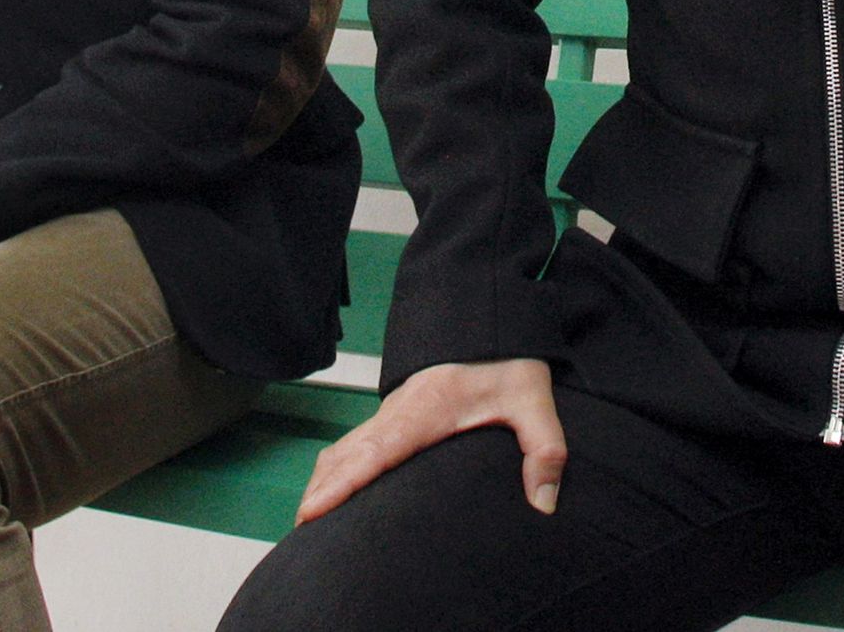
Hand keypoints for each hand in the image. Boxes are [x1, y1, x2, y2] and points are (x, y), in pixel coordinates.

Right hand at [296, 358, 563, 524]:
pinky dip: (335, 465)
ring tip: (308, 519)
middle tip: (299, 530)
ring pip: (345, 446)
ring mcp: (393, 410)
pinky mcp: (396, 413)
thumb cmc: (508, 359)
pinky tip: (333, 487)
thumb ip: (543, 449)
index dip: (343, 482)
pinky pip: (355, 441)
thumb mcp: (533, 398)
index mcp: (426, 409)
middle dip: (321, 490)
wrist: (490, 314)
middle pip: (347, 453)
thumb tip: (543, 504)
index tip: (313, 508)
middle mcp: (399, 410)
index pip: (376, 450)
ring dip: (324, 478)